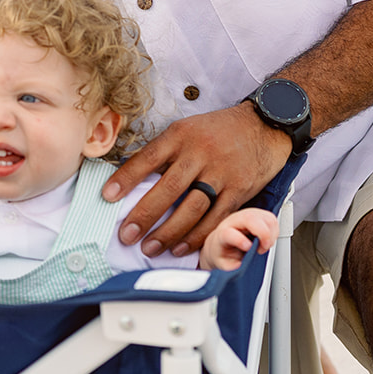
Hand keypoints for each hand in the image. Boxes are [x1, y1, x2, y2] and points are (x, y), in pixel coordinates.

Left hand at [103, 101, 288, 255]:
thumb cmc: (220, 130)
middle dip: (144, 215)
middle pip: (168, 188)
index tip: (107, 196)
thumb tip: (133, 176)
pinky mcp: (239, 191)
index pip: (148, 158)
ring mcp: (221, 173)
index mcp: (181, 135)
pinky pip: (215, 219)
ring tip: (150, 247)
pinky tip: (180, 247)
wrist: (264, 126)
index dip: (126, 178)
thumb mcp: (187, 129)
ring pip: (191, 208)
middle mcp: (200, 153)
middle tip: (126, 235)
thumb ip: (164, 151)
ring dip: (168, 232)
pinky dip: (197, 236)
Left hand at [200, 208, 280, 270]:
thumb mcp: (224, 263)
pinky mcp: (259, 215)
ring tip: (264, 246)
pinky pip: (272, 220)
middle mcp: (235, 221)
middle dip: (263, 235)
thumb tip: (241, 266)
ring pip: (266, 218)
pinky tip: (267, 240)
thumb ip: (231, 266)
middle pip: (251, 218)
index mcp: (223, 234)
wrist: (222, 242)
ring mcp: (248, 215)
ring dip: (270, 235)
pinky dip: (274, 232)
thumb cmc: (223, 251)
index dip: (240, 240)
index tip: (248, 248)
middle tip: (261, 249)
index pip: (229, 233)